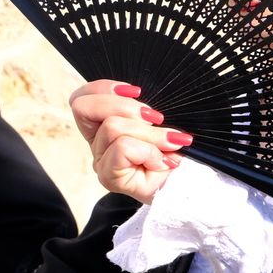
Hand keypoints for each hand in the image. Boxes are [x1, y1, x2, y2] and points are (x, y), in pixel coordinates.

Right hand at [71, 81, 189, 202]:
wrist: (190, 184)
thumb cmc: (177, 151)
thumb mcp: (161, 122)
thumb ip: (145, 110)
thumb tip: (144, 102)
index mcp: (103, 126)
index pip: (82, 98)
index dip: (105, 88)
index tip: (137, 91)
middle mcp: (96, 143)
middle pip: (86, 107)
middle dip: (128, 108)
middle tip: (158, 119)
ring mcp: (100, 161)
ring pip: (112, 127)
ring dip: (150, 134)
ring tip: (169, 146)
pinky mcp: (108, 177)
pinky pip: (123, 147)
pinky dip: (149, 151)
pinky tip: (161, 161)